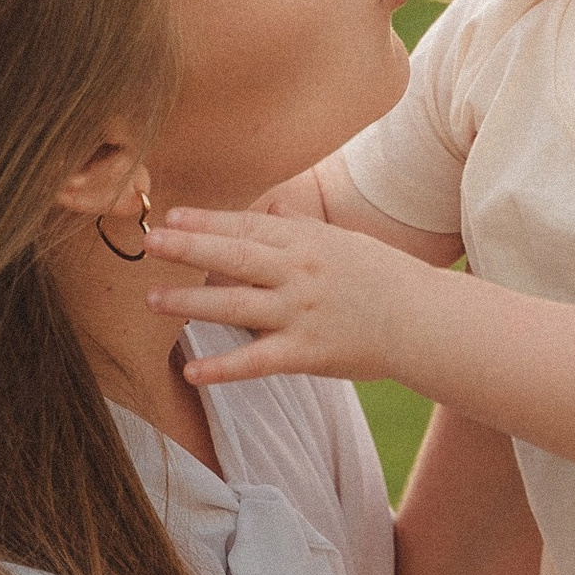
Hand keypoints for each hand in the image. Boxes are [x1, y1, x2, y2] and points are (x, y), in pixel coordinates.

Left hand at [146, 208, 438, 389]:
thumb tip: (269, 202)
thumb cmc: (385, 279)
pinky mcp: (306, 352)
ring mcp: (301, 312)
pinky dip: (222, 367)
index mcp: (306, 243)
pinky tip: (191, 372)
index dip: (206, 221)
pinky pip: (256, 360)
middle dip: (188, 248)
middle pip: (234, 256)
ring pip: (235, 305)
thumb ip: (300, 225)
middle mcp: (299, 272)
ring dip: (190, 302)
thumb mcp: (343, 241)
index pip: (247, 225)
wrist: (425, 322)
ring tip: (151, 301)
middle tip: (149, 244)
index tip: (170, 216)